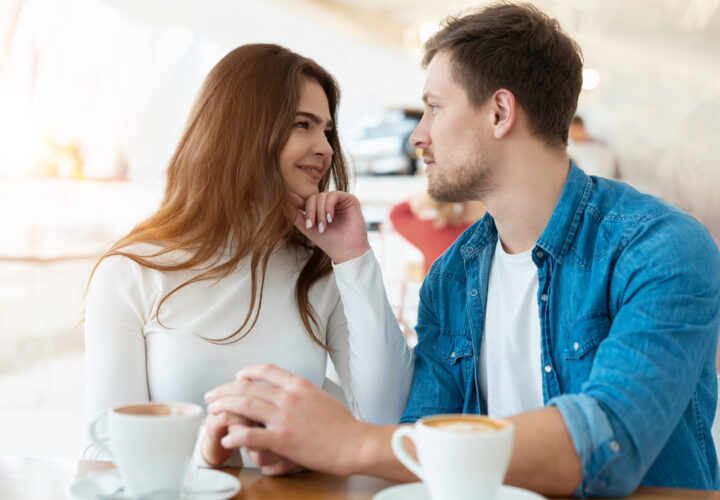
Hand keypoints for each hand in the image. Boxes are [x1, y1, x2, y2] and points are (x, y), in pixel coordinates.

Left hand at [205, 364, 367, 474]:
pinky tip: (227, 439)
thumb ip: (304, 393)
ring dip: (224, 408)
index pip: (266, 370)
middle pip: (247, 387)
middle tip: (213, 396)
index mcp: (299, 385)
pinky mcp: (282, 439)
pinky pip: (251, 435)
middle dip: (225, 390)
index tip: (237, 377)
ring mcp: (284, 417)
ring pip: (244, 406)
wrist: (355, 443)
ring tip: (213, 412)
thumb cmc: (344, 425)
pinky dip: (235, 436)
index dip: (247, 372)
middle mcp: (289, 397)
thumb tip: (295, 392)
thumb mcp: (323, 398)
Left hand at [288, 191, 369, 263]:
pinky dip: (328, 207)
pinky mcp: (349, 199)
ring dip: (320, 212)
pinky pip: (333, 195)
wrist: (347, 251)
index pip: (306, 200)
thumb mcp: (307, 228)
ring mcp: (339, 200)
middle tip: (311, 226)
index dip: (296, 201)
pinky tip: (330, 218)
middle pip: (312, 197)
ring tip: (323, 226)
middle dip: (310, 211)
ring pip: (321, 196)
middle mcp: (328, 203)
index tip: (285, 197)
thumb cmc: (328, 242)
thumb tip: (281, 201)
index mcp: (319, 209)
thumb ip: (294, 215)